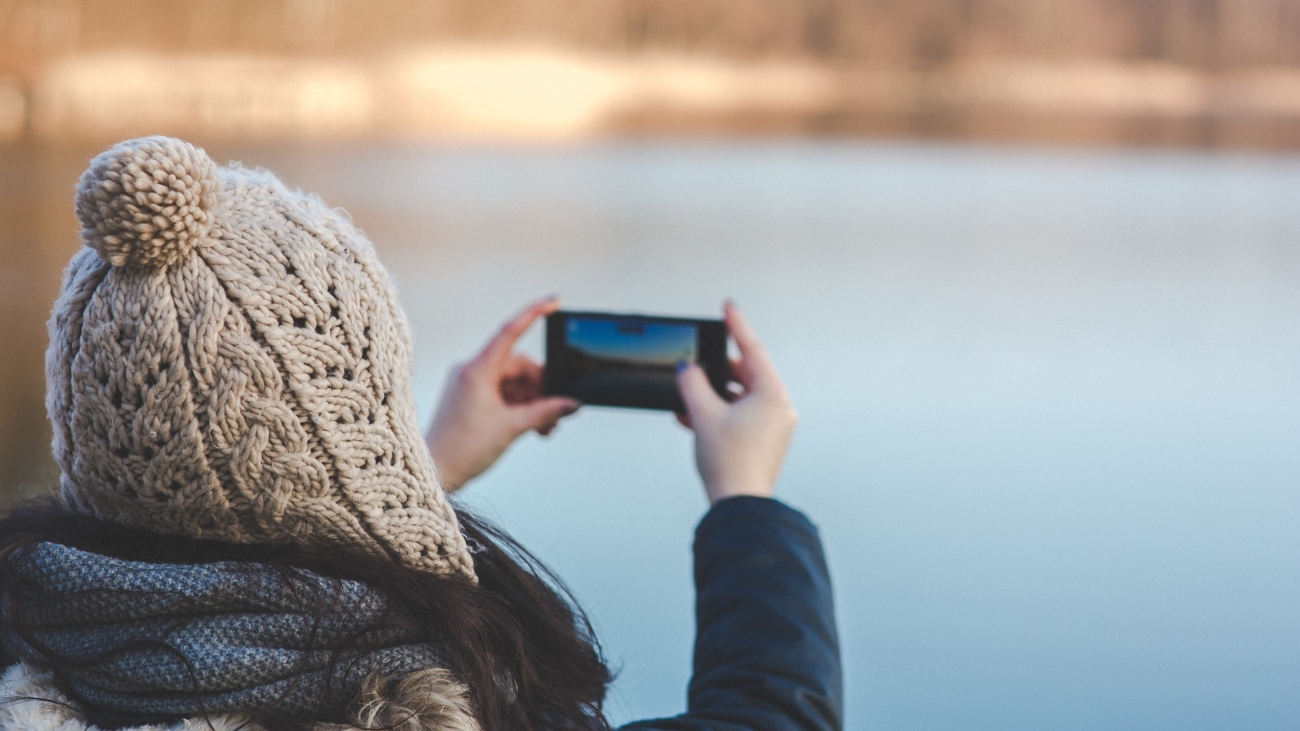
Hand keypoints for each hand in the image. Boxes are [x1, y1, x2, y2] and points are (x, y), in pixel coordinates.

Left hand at [426, 298, 579, 491]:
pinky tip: (531, 426)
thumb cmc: (463, 449)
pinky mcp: (468, 396)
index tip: (554, 300)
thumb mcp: (512, 428)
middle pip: (518, 365)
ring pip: (512, 381)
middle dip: (540, 387)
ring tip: (544, 428)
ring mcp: (468, 382)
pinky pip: (501, 392)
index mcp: (477, 370)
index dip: (534, 313)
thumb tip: (571, 403)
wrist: (434, 472)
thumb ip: (545, 412)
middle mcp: (470, 370)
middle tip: (555, 414)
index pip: (510, 332)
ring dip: (532, 400)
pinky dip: (518, 405)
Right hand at [676, 302, 797, 504]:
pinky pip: (741, 417)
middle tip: (695, 367)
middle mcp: (780, 408)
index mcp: (772, 395)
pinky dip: (719, 414)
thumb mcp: (703, 414)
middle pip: (745, 375)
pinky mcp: (766, 442)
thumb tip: (688, 369)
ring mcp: (775, 426)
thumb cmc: (730, 463)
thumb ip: (692, 383)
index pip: (752, 349)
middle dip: (716, 372)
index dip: (736, 326)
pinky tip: (694, 419)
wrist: (739, 505)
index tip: (727, 307)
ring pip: (740, 398)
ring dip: (713, 397)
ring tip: (688, 400)